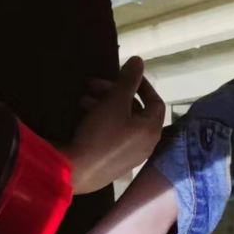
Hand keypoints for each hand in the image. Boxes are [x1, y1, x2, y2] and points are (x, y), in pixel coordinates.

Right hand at [63, 57, 165, 195]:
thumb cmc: (101, 133)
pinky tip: (83, 115)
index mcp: (151, 130)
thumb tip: (140, 61)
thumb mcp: (114, 102)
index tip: (125, 75)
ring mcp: (130, 156)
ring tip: (82, 98)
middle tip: (93, 84)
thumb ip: (129, 80)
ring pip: (120, 122)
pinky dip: (101, 121)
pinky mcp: (114, 162)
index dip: (142, 85)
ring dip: (103, 105)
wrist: (77, 171)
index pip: (156, 102)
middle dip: (114, 93)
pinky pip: (113, 135)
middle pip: (135, 111)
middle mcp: (146, 144)